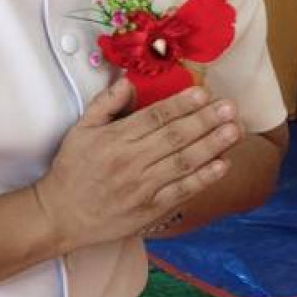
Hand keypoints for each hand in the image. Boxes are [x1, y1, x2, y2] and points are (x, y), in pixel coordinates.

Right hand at [31, 80, 243, 255]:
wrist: (62, 215)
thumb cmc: (72, 171)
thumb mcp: (79, 130)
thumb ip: (104, 104)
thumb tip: (128, 82)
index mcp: (114, 139)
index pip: (154, 117)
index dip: (181, 104)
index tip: (204, 93)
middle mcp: (130, 161)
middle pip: (174, 136)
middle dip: (205, 120)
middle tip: (230, 107)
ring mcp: (142, 186)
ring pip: (183, 162)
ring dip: (212, 145)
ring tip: (234, 130)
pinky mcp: (150, 209)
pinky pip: (182, 191)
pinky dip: (203, 178)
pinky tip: (223, 165)